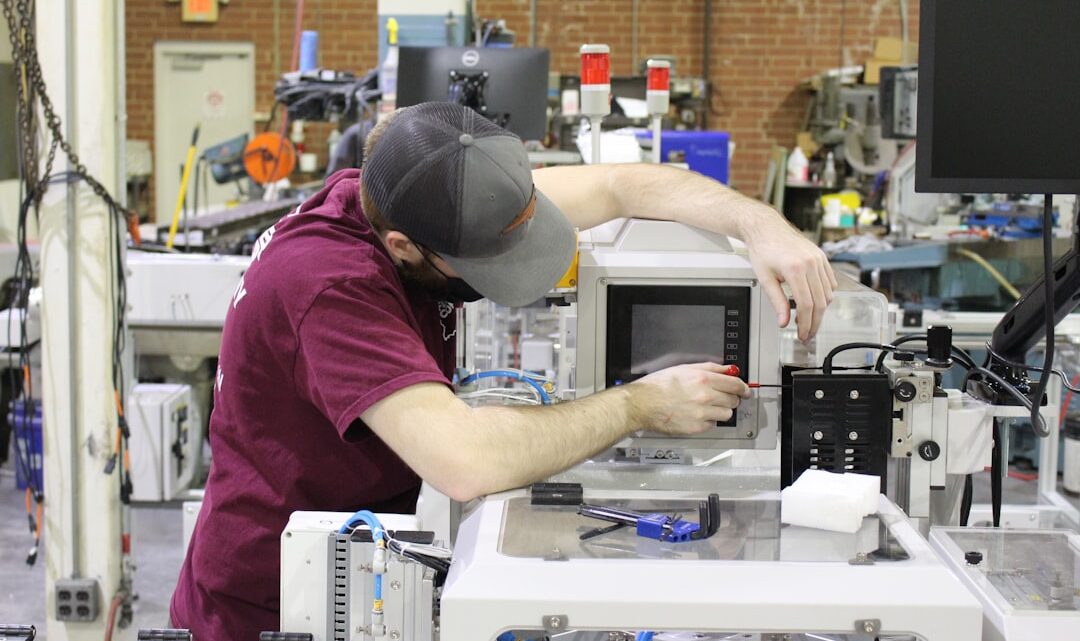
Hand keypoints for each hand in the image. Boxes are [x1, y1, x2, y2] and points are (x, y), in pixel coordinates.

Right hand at [627, 362, 749, 434]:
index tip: (746, 391)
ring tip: (706, 406)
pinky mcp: (697, 428)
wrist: (643, 404)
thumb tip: (729, 370)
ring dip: (720, 410)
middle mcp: (706, 397)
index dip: (744, 388)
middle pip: (734, 401)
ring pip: (726, 414)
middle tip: (721, 397)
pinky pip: (712, 424)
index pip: (736, 385)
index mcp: (704, 379)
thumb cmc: (659, 385)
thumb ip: (711, 368)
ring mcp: (702, 414)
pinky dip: (708, 420)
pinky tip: (696, 414)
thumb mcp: (685, 368)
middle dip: (730, 398)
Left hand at [745, 218, 836, 341]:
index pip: (806, 305)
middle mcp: (811, 263)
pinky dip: (826, 295)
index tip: (801, 334)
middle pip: (820, 302)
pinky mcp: (822, 257)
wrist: (766, 228)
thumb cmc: (763, 250)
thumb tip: (783, 322)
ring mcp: (819, 259)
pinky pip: (830, 281)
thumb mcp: (765, 278)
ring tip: (810, 320)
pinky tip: (816, 302)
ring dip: (821, 310)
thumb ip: (776, 301)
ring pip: (828, 294)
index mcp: (795, 269)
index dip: (805, 323)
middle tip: (807, 334)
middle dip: (815, 322)